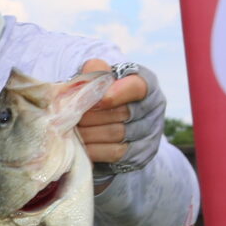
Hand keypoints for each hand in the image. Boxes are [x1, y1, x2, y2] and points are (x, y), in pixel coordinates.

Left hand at [76, 59, 164, 182]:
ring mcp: (150, 134)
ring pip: (116, 134)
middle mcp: (153, 108)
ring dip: (90, 132)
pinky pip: (115, 153)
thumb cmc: (100, 95)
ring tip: (73, 129)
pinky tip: (81, 144)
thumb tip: (88, 77)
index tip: (99, 100)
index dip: (117, 93)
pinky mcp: (140, 154)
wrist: (105, 124)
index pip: (137, 87)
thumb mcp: (97, 78)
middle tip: (72, 116)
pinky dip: (94, 149)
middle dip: (92, 115)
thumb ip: (94, 70)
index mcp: (146, 84)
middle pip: (122, 113)